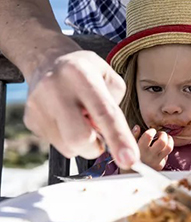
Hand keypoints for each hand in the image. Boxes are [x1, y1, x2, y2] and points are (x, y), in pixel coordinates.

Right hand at [24, 49, 139, 168]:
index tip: (130, 160)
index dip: (119, 139)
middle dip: (96, 147)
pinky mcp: (31, 121)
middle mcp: (56, 89)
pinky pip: (58, 145)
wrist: (47, 61)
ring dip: (83, 142)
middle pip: (80, 139)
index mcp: (81, 75)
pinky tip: (67, 119)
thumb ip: (115, 107)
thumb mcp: (109, 77)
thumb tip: (110, 137)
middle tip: (99, 134)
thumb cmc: (85, 73)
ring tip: (81, 119)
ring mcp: (39, 106)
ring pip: (69, 147)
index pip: (104, 113)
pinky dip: (69, 139)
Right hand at [132, 126, 173, 169]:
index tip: (152, 131)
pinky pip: (167, 155)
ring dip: (169, 140)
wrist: (131, 177)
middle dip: (163, 134)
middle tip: (160, 133)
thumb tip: (138, 127)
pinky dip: (165, 149)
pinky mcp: (160, 165)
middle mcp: (149, 156)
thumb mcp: (129, 146)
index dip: (152, 131)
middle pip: (162, 142)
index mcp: (139, 149)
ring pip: (169, 148)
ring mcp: (156, 161)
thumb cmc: (128, 159)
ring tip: (165, 138)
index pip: (149, 136)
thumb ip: (133, 136)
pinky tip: (161, 148)